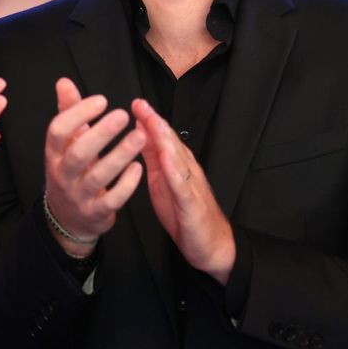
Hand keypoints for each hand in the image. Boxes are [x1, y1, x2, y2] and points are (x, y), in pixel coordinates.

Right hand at [43, 78, 144, 256]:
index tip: (102, 100)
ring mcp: (79, 195)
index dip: (77, 114)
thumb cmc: (71, 171)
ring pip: (98, 176)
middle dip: (101, 133)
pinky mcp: (96, 212)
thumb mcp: (66, 144)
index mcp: (53, 154)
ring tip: (140, 136)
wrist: (68, 218)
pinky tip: (139, 167)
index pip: (57, 131)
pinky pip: (112, 199)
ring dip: (120, 155)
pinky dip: (126, 184)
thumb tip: (64, 81)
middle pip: (78, 153)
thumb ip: (68, 112)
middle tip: (123, 115)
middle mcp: (62, 175)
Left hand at [132, 99, 234, 283]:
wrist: (212, 245)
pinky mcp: (192, 204)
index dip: (150, 120)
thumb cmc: (185, 214)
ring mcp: (191, 185)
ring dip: (164, 138)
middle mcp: (186, 170)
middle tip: (140, 104)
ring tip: (152, 121)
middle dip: (155, 121)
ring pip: (178, 158)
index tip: (136, 103)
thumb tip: (140, 136)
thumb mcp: (162, 182)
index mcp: (177, 166)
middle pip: (170, 142)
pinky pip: (182, 185)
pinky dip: (174, 170)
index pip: (163, 138)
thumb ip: (154, 159)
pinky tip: (165, 158)